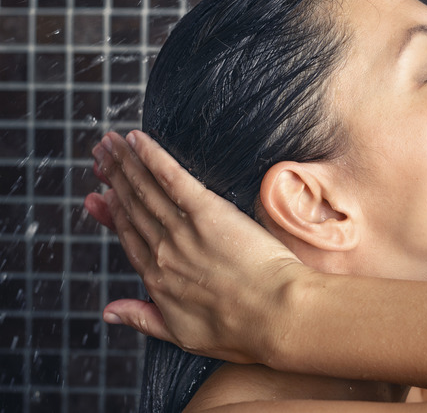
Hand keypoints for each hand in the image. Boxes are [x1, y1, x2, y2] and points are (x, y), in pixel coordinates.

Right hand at [86, 130, 307, 363]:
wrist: (277, 316)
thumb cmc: (242, 330)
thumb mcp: (184, 336)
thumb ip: (144, 319)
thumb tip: (108, 313)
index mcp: (158, 280)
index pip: (130, 237)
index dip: (114, 213)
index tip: (101, 196)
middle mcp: (164, 252)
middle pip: (133, 208)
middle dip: (114, 179)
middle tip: (99, 156)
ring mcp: (184, 231)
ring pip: (146, 189)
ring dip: (125, 162)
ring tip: (110, 142)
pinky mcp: (208, 212)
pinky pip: (172, 178)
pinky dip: (152, 157)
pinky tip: (138, 140)